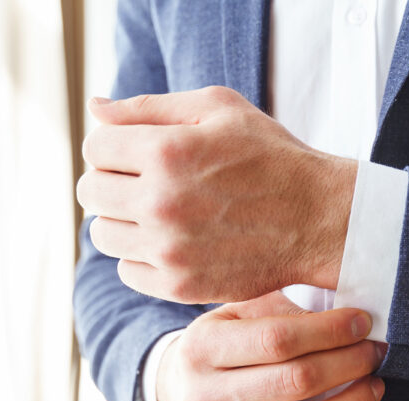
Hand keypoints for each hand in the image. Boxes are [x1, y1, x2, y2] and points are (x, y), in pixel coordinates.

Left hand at [76, 86, 356, 303]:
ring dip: (122, 221)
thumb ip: (150, 107)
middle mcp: (160, 203)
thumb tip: (95, 107)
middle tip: (141, 184)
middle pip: (90, 192)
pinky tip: (170, 244)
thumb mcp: (219, 109)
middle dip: (110, 182)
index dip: (111, 146)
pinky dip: (140, 258)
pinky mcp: (179, 286)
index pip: (95, 147)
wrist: (318, 219)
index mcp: (166, 152)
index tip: (133, 153)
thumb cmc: (270, 156)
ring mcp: (168, 250)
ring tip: (156, 214)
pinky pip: (126, 271)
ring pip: (103, 235)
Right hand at [156, 292, 385, 400]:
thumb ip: (277, 309)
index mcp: (202, 349)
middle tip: (373, 352)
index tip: (361, 323)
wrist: (176, 399)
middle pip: (297, 381)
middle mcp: (206, 399)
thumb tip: (345, 318)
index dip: (330, 330)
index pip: (278, 339)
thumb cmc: (220, 350)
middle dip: (350, 363)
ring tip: (373, 387)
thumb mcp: (233, 315)